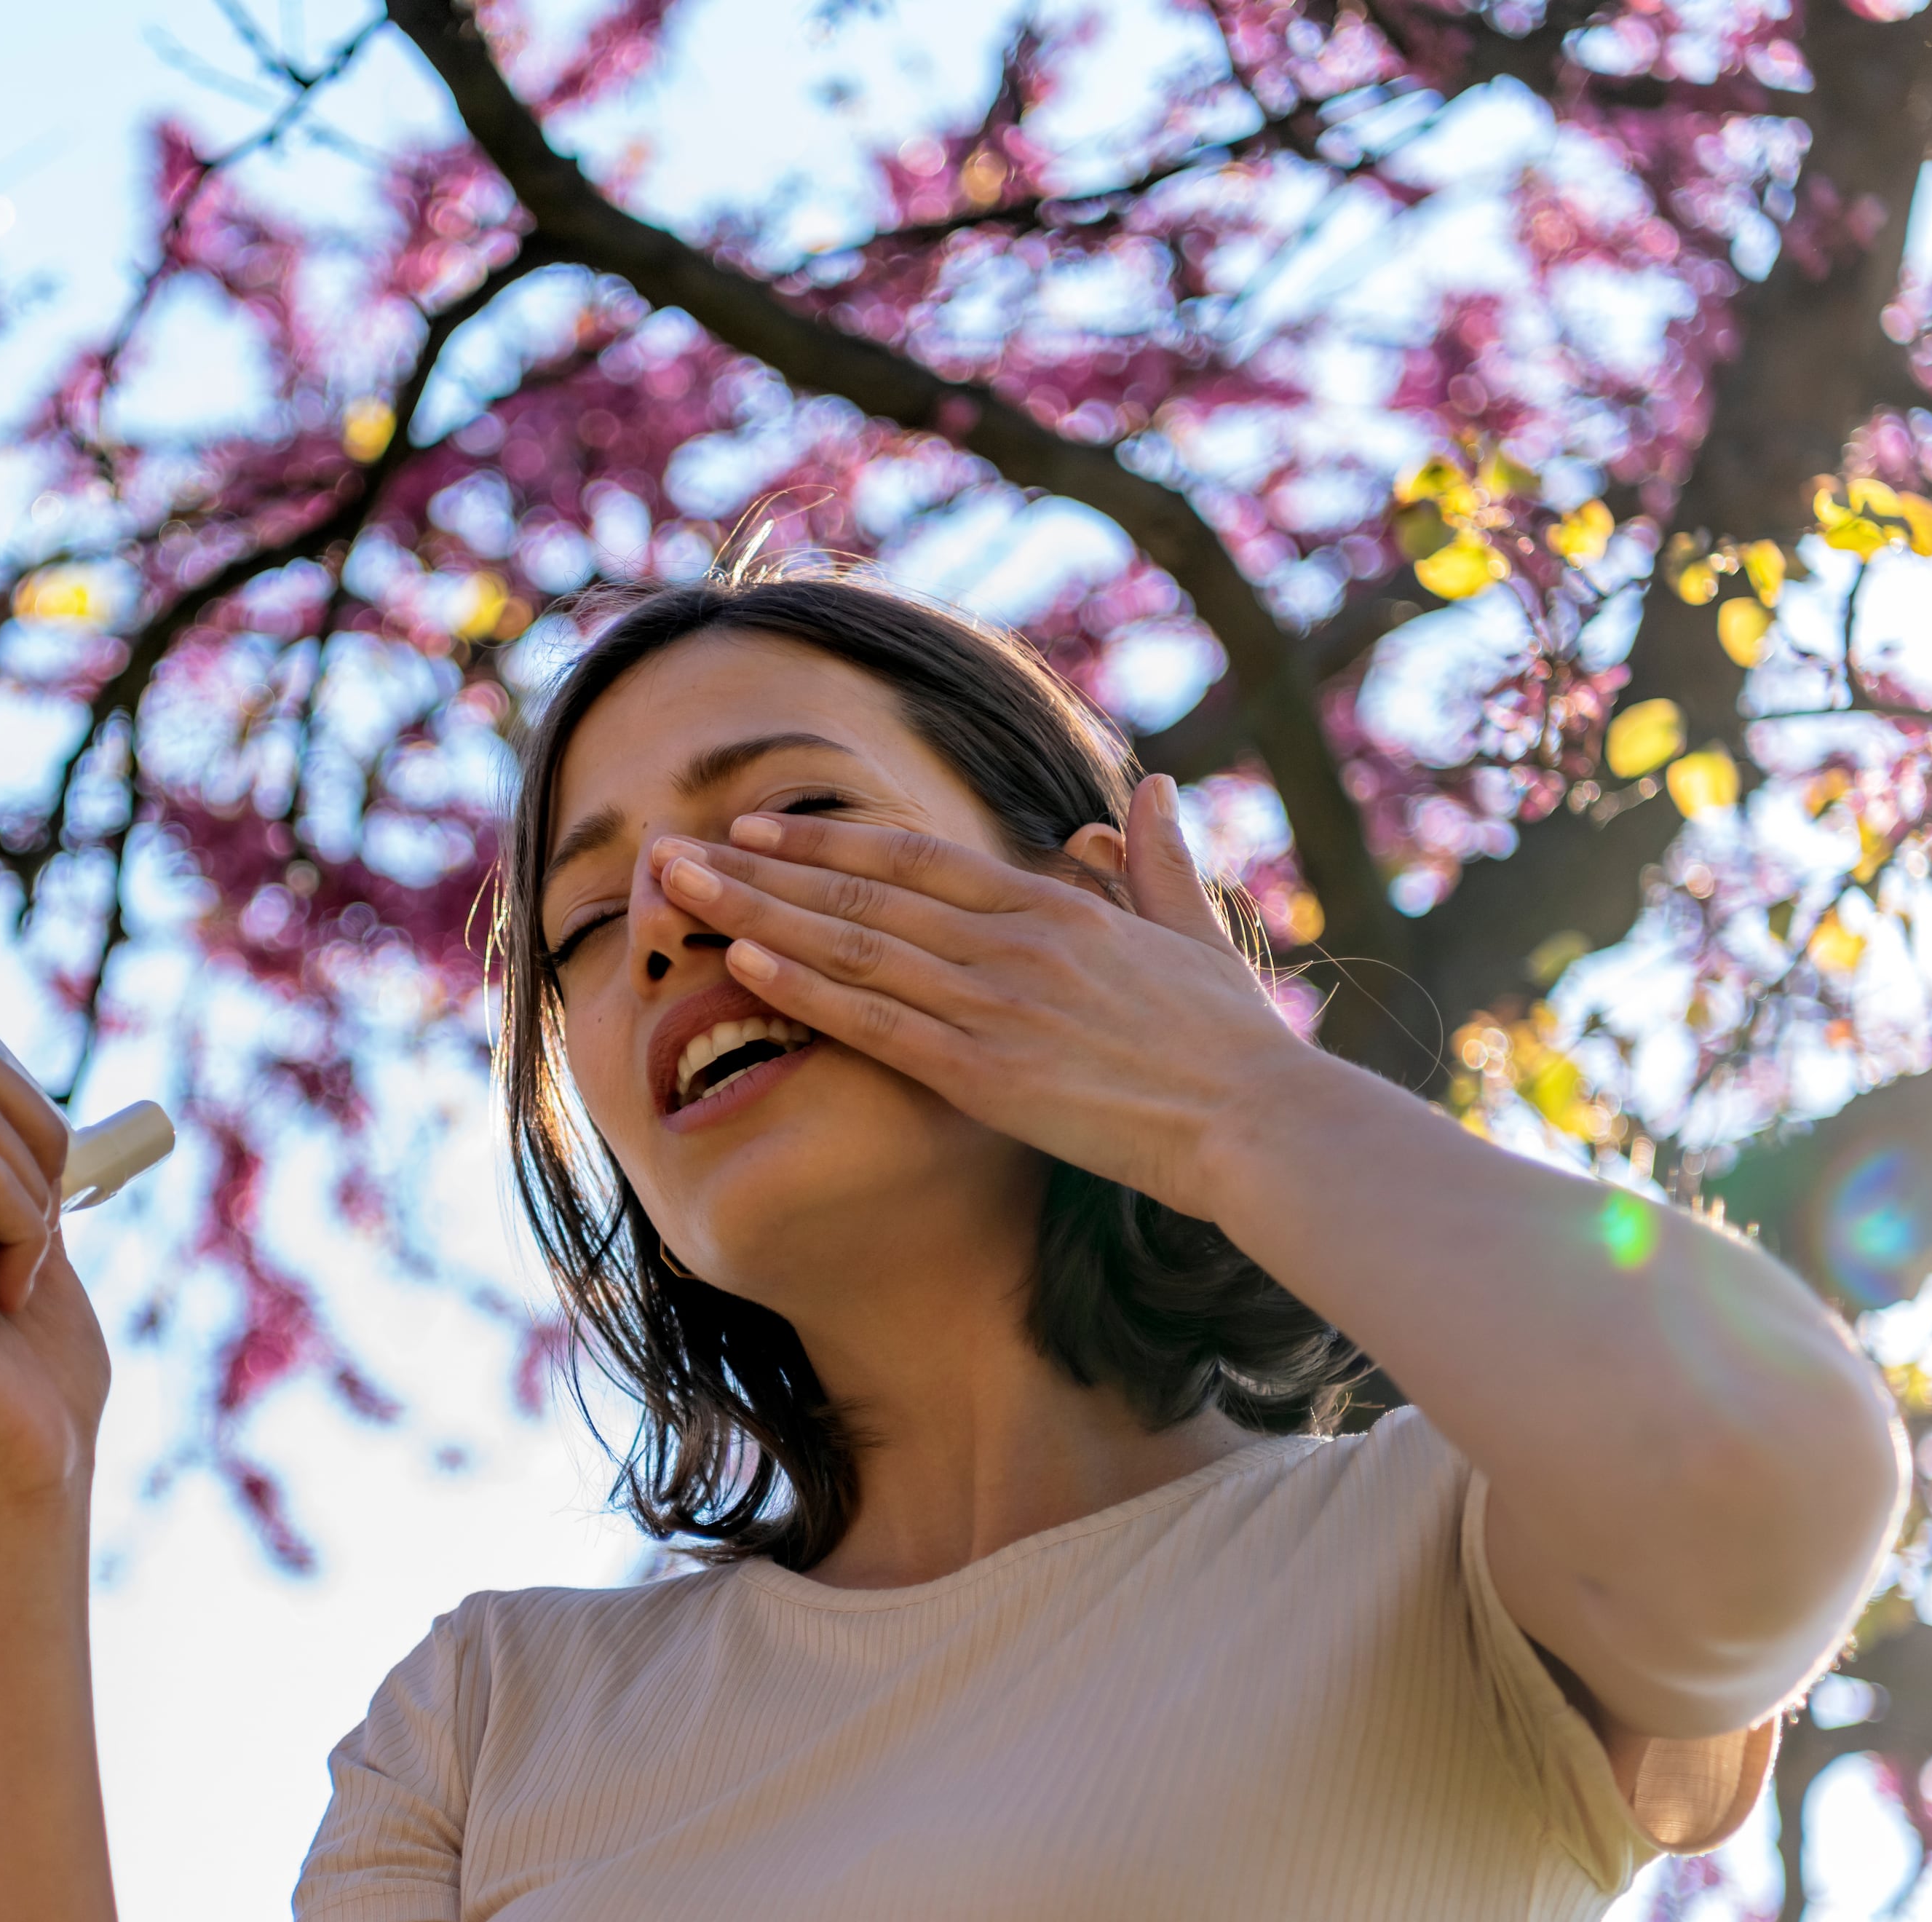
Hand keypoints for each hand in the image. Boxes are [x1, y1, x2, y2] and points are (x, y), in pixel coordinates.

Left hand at [654, 774, 1316, 1223]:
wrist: (1256, 1120)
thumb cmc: (1228, 1039)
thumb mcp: (1192, 929)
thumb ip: (1155, 859)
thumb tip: (1145, 791)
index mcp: (1053, 904)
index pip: (914, 855)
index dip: (825, 837)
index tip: (756, 823)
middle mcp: (1010, 941)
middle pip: (859, 889)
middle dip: (758, 866)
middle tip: (675, 847)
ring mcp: (994, 1004)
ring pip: (851, 945)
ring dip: (757, 914)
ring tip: (682, 889)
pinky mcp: (985, 1072)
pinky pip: (875, 1022)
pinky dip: (806, 990)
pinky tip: (744, 965)